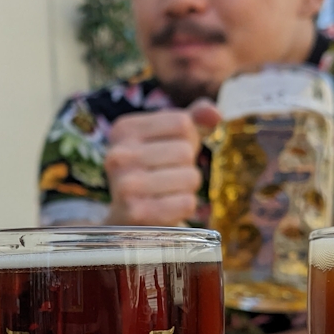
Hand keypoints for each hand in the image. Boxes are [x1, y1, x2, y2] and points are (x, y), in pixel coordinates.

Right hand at [104, 100, 221, 225]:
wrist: (124, 219)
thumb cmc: (152, 171)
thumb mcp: (166, 138)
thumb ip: (192, 119)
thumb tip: (215, 114)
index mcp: (124, 129)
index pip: (182, 123)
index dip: (188, 139)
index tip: (168, 152)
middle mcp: (118, 155)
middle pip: (185, 151)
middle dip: (187, 165)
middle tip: (167, 176)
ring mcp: (125, 185)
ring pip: (190, 177)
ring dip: (187, 188)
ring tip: (166, 192)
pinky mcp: (137, 214)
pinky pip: (187, 203)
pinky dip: (185, 207)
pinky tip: (166, 208)